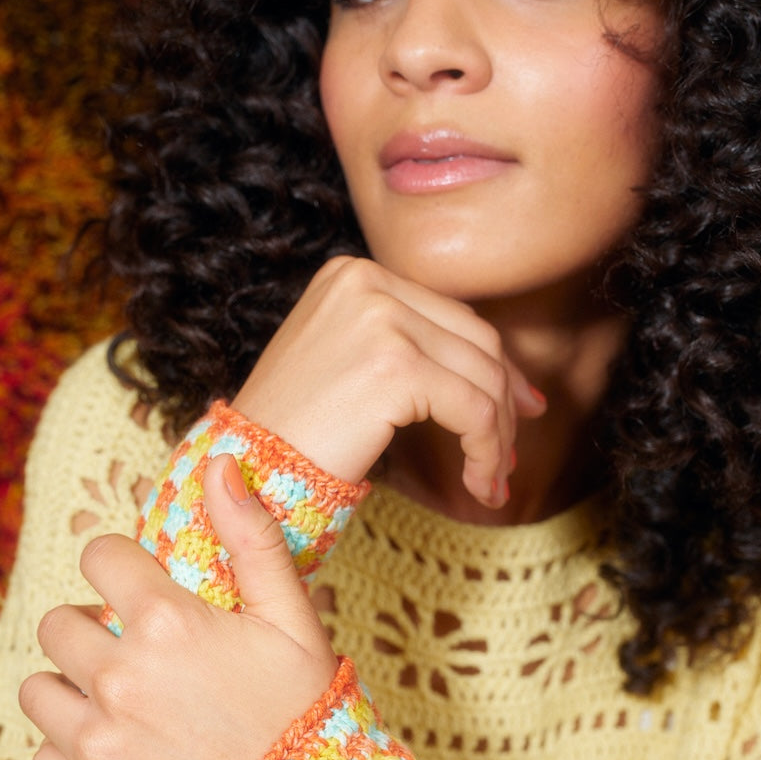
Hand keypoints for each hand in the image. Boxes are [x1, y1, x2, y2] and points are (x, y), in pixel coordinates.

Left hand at [24, 455, 338, 759]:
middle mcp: (120, 679)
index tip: (143, 590)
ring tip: (124, 707)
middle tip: (139, 656)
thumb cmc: (307, 717)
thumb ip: (251, 538)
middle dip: (93, 629)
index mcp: (168, 623)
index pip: (98, 557)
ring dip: (73, 689)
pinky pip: (44, 755)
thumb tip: (220, 463)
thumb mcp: (294, 621)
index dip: (122, 568)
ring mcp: (98, 743)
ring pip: (39, 688)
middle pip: (59, 622)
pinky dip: (72, 753)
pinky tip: (123, 755)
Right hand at [234, 256, 545, 507]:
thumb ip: (401, 346)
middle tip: (510, 453)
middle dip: (505, 401)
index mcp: (354, 274)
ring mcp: (381, 320)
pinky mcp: (395, 366)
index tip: (515, 410)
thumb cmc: (291, 432)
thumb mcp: (344, 361)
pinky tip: (480, 484)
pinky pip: (474, 411)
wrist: (245, 470)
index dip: (493, 367)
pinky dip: (487, 452)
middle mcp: (368, 283)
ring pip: (483, 378)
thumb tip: (488, 367)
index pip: (450, 317)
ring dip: (498, 437)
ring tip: (492, 481)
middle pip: (475, 341)